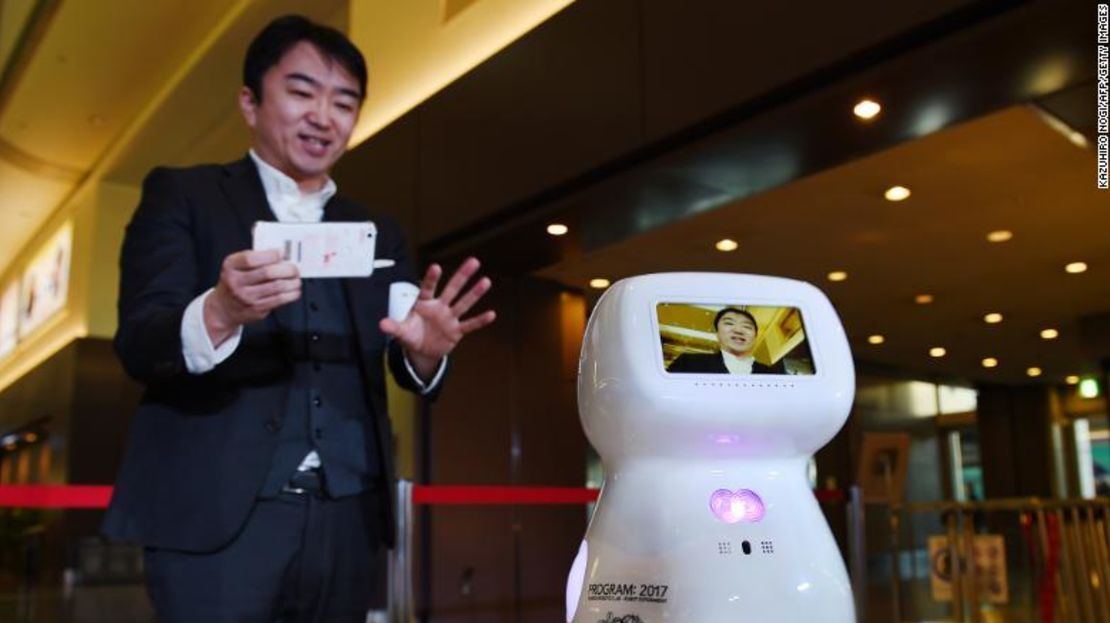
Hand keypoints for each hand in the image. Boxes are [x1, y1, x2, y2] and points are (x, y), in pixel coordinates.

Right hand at [205, 249, 300, 345]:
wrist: (224, 308)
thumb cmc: (234, 282)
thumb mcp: (236, 266)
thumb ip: (254, 257)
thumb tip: (280, 252)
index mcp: (231, 267)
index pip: (251, 259)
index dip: (270, 255)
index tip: (282, 252)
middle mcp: (236, 282)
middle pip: (267, 273)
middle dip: (287, 268)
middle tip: (294, 267)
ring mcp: (246, 297)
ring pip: (277, 287)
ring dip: (292, 281)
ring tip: (296, 278)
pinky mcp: (257, 308)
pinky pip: (279, 299)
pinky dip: (291, 293)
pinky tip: (294, 289)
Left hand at [379, 257, 495, 379]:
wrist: (422, 350)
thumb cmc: (411, 335)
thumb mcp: (401, 332)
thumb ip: (394, 327)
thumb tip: (382, 324)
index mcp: (424, 304)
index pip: (428, 289)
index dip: (432, 278)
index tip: (436, 267)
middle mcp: (439, 307)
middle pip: (452, 289)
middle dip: (462, 276)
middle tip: (474, 261)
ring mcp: (449, 318)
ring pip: (464, 303)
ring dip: (475, 293)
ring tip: (486, 281)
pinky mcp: (457, 331)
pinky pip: (470, 325)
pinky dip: (479, 321)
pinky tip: (492, 314)